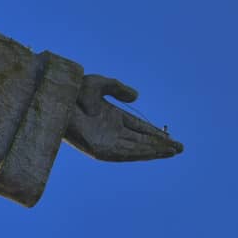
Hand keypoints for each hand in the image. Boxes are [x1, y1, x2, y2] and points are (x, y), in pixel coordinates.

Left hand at [66, 75, 182, 161]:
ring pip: (136, 148)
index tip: (170, 137)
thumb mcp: (99, 84)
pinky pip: (126, 152)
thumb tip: (136, 97)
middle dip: (159, 145)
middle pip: (140, 140)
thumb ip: (118, 88)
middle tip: (179, 148)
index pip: (138, 128)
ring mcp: (105, 141)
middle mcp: (109, 131)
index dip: (154, 133)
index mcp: (110, 117)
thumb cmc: (72, 90)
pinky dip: (142, 152)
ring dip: (155, 150)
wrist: (58, 100)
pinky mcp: (100, 150)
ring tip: (174, 151)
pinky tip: (157, 152)